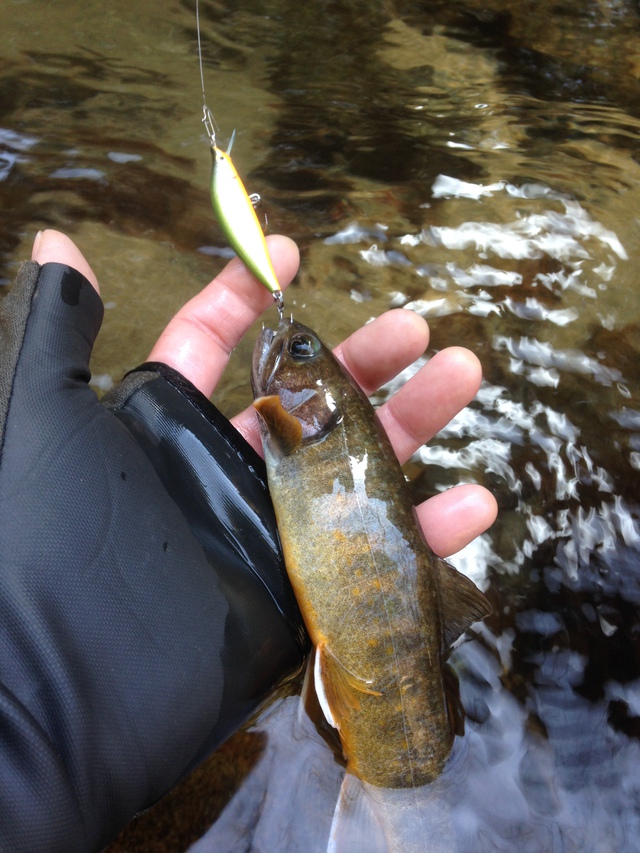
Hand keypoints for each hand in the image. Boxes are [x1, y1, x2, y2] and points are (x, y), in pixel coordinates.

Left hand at [33, 230, 496, 558]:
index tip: (288, 250)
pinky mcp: (304, 594)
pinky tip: (474, 503)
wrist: (58, 698)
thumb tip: (56, 238)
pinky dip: (428, 534)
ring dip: (414, 425)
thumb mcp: (46, 422)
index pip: (212, 348)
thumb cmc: (47, 544)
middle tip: (416, 327)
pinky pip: (378, 557)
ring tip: (462, 374)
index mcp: (166, 429)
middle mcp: (224, 474)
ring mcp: (271, 533)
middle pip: (310, 402)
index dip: (248, 297)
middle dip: (364, 359)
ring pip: (357, 468)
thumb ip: (59, 330)